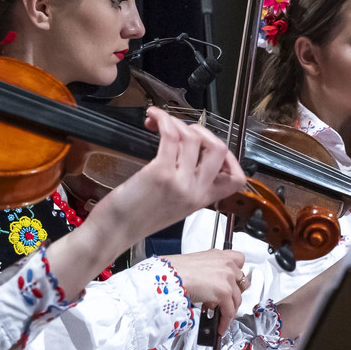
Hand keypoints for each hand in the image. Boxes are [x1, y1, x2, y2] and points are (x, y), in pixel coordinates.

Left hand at [92, 108, 246, 241]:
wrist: (114, 232)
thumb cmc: (136, 218)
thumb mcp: (173, 207)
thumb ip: (187, 186)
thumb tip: (189, 155)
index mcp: (201, 201)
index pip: (236, 179)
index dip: (230, 157)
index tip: (211, 147)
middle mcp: (195, 191)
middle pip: (220, 150)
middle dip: (203, 131)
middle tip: (185, 131)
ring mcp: (179, 182)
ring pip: (194, 138)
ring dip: (178, 122)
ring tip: (162, 123)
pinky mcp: (160, 172)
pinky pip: (171, 136)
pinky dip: (163, 119)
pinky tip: (153, 117)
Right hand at [162, 249, 247, 331]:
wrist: (170, 276)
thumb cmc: (175, 271)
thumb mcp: (196, 266)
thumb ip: (209, 273)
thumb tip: (210, 286)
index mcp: (218, 255)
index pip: (239, 260)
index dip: (237, 274)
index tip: (234, 282)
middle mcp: (225, 264)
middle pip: (241, 282)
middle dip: (234, 293)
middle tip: (226, 302)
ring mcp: (227, 277)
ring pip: (237, 298)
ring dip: (230, 309)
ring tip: (221, 316)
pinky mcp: (225, 291)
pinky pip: (229, 311)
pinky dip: (225, 320)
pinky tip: (220, 325)